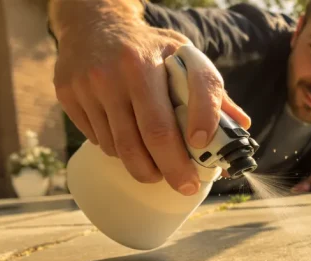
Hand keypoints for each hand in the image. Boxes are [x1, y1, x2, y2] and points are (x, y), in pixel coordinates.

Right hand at [52, 16, 249, 195]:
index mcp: (148, 61)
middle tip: (185, 186)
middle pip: (149, 137)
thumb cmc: (148, 47)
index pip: (176, 105)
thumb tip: (241, 125)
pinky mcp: (68, 95)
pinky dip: (117, 151)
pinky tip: (128, 143)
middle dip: (171, 170)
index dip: (193, 133)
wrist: (92, 24)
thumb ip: (210, 90)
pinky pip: (98, 140)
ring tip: (156, 166)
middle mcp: (117, 71)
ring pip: (120, 146)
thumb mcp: (182, 54)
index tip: (203, 151)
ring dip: (142, 164)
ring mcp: (88, 84)